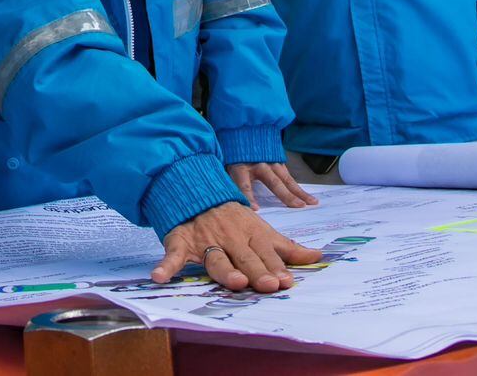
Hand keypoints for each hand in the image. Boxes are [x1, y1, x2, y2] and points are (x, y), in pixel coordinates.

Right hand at [152, 201, 321, 293]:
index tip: (285, 281)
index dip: (275, 267)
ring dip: (223, 270)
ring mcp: (204, 241)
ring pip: (216, 258)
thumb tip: (318, 257)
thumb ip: (286, 247)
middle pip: (245, 258)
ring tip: (233, 282)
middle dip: (256, 270)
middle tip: (267, 284)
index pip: (265, 252)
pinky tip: (159, 277)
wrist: (195, 191)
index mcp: (250, 234)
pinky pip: (171, 255)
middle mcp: (229, 238)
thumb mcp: (261, 229)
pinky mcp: (181, 242)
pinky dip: (165, 266)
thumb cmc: (233, 218)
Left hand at [228, 162, 319, 210]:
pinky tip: (308, 197)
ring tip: (310, 203)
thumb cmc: (231, 153)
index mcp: (240, 166)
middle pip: (273, 182)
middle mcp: (258, 164)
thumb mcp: (224, 166)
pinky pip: (288, 177)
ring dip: (299, 192)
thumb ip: (229, 183)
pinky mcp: (277, 161)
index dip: (249, 196)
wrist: (240, 127)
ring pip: (286, 179)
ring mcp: (270, 161)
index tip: (256, 209)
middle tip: (297, 206)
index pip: (244, 184)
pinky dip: (298, 188)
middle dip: (285, 195)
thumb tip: (230, 200)